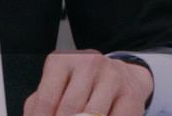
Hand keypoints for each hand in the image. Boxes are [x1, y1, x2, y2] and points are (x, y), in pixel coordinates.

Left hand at [24, 50, 153, 115]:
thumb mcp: (57, 86)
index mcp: (62, 61)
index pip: (47, 99)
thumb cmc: (82, 84)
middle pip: (70, 109)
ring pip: (93, 115)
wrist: (121, 75)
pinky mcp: (131, 95)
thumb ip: (39, 104)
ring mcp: (112, 77)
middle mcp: (88, 63)